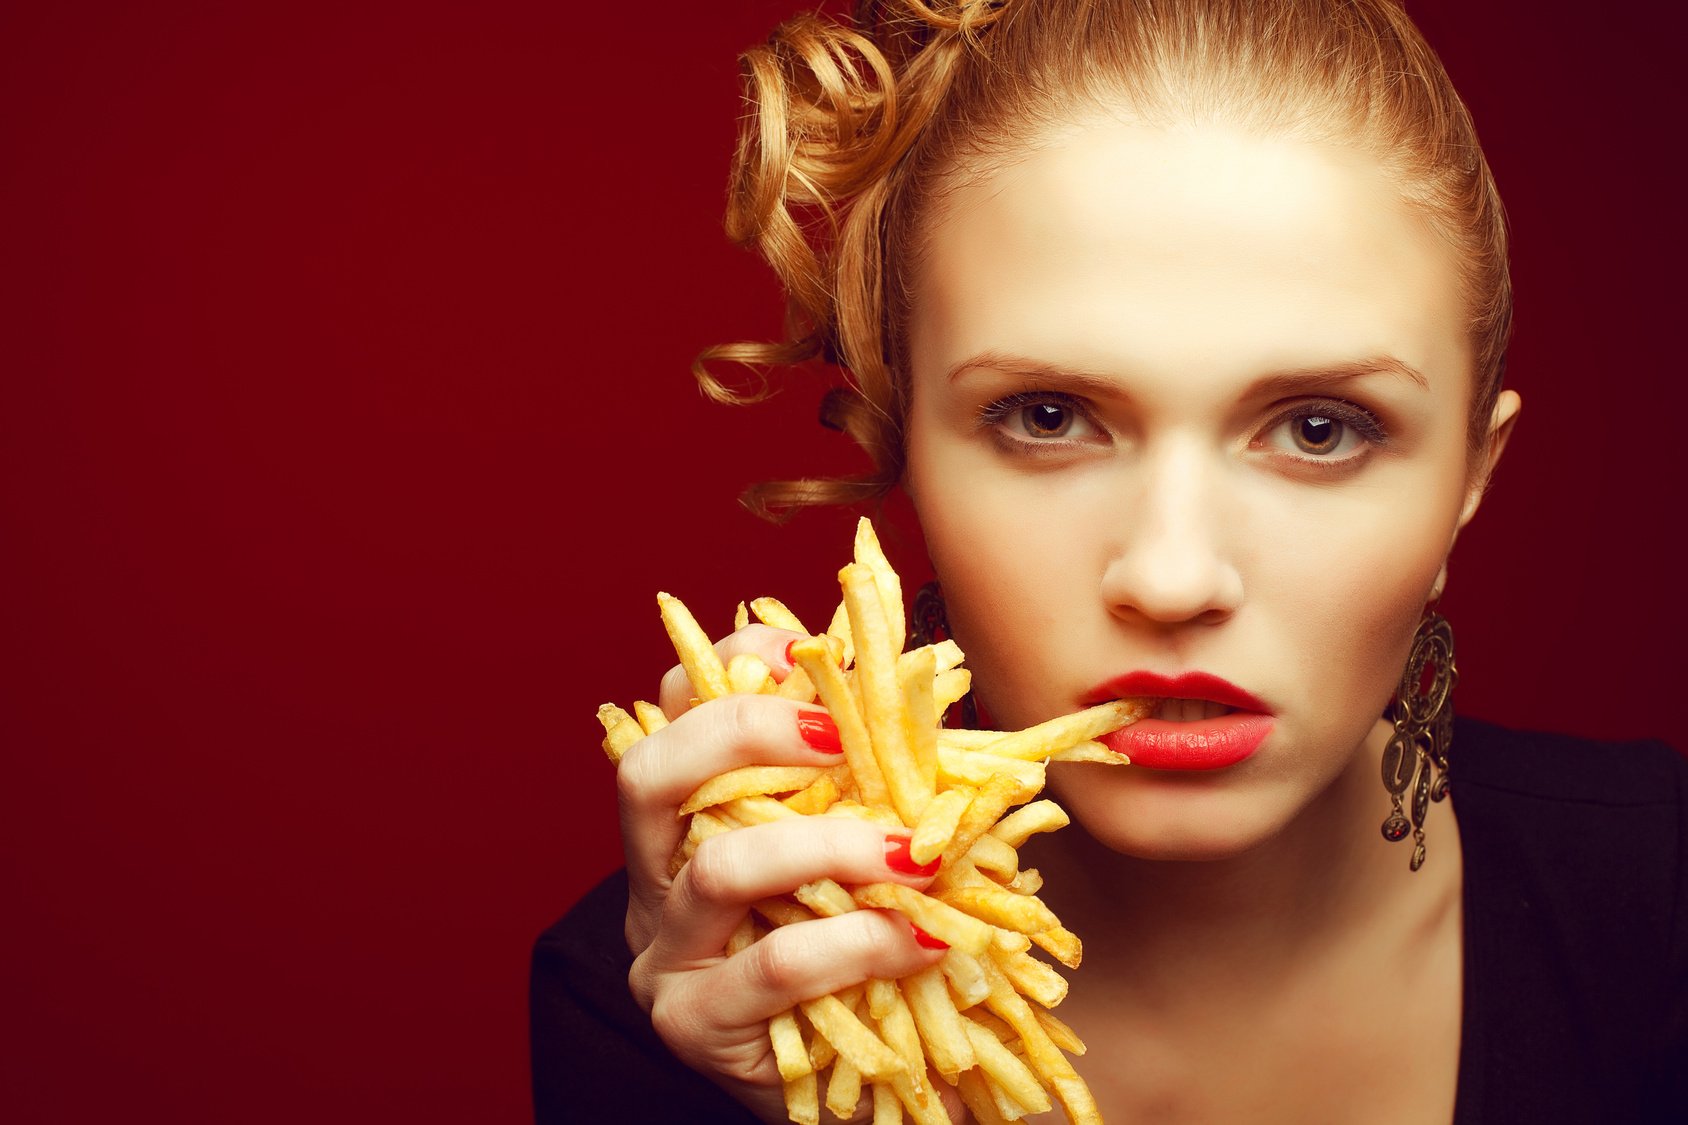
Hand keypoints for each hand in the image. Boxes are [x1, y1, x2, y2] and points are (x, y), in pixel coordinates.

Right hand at [617, 625, 961, 1122]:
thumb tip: (917, 682)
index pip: (671, 714)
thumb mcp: (862, 848)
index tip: (807, 650)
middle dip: (745, 732)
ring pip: (719, 868)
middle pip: (649, 773)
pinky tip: (920, 937)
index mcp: (688, 818)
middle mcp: (654, 877)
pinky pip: (774, 965)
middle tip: (840, 736)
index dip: (727, 665)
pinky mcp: (694, 1024)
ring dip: (829, 847)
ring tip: (914, 854)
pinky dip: (857, 940)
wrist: (875, 1082)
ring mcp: (665, 953)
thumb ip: (865, 776)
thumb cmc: (867, 947)